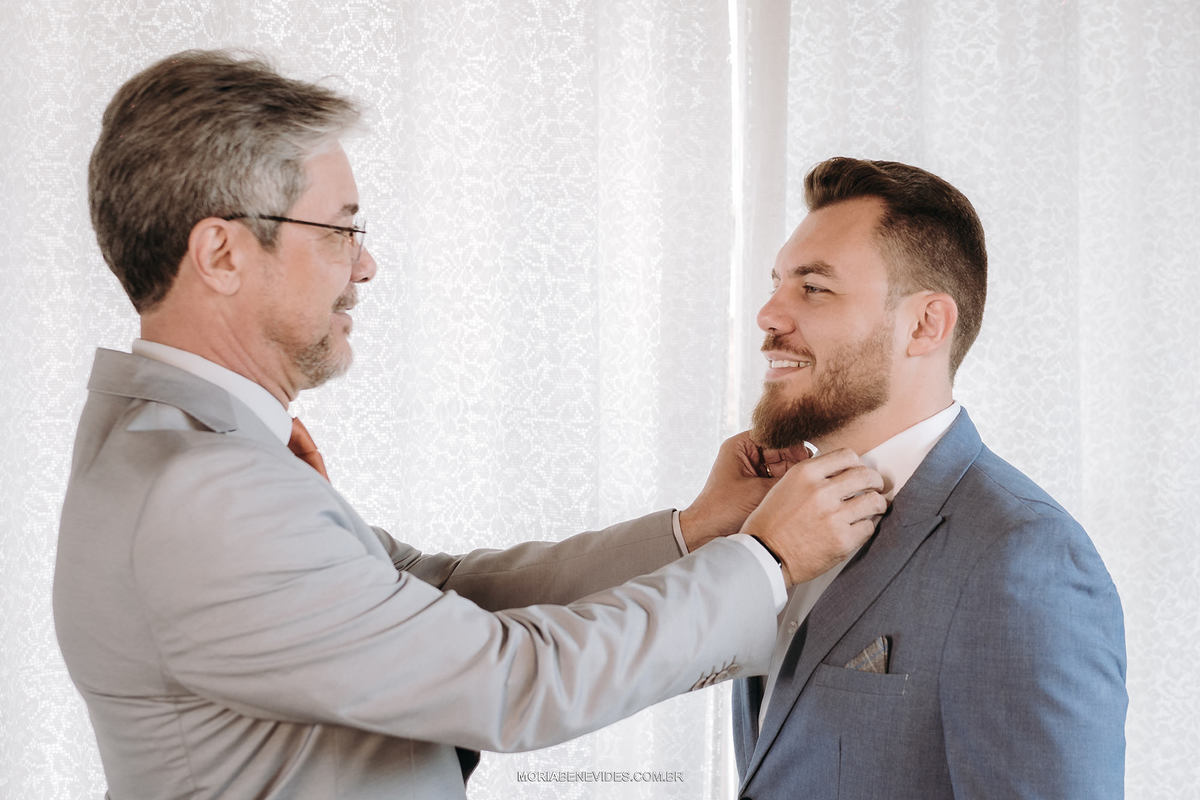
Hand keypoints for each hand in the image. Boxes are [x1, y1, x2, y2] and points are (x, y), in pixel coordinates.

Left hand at [679, 431, 812, 549]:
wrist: (706, 532)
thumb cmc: (722, 509)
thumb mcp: (759, 491)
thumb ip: (787, 478)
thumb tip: (812, 471)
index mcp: (740, 445)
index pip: (774, 435)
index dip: (793, 445)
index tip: (809, 457)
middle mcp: (746, 454)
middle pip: (780, 450)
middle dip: (796, 461)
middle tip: (812, 473)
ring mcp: (751, 470)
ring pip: (781, 466)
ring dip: (792, 474)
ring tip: (807, 483)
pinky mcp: (755, 485)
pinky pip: (776, 479)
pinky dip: (786, 485)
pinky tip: (798, 492)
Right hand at [742, 448, 885, 586]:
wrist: (765, 556)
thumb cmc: (771, 523)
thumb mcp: (786, 486)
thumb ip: (813, 476)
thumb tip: (842, 473)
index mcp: (805, 474)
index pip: (847, 456)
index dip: (857, 464)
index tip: (859, 472)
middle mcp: (821, 491)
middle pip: (866, 476)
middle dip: (875, 482)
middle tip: (875, 488)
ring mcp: (833, 516)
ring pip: (874, 501)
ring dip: (877, 504)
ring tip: (873, 508)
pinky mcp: (842, 540)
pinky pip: (869, 527)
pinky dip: (866, 527)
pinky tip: (857, 529)